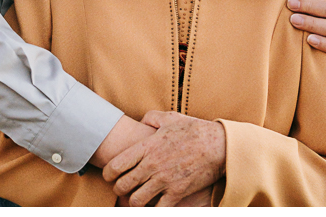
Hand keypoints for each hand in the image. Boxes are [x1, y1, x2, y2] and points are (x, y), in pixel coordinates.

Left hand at [102, 111, 225, 206]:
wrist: (217, 145)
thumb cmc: (193, 130)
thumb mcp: (170, 117)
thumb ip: (152, 117)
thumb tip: (142, 120)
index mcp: (147, 147)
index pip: (116, 165)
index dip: (108, 174)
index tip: (109, 176)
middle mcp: (152, 165)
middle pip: (123, 185)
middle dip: (118, 189)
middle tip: (122, 188)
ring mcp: (164, 181)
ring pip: (136, 201)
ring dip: (133, 202)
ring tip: (135, 199)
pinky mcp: (177, 193)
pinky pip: (157, 209)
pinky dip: (152, 210)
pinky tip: (153, 206)